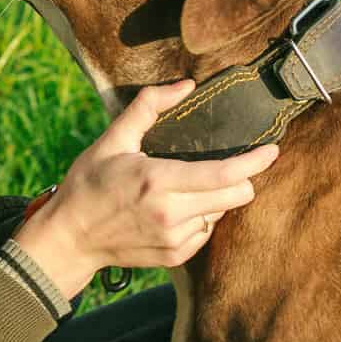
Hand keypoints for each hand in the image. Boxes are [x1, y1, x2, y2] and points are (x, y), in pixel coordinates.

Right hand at [12, 79, 279, 300]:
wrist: (68, 239)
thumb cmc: (88, 185)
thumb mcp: (112, 139)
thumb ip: (149, 107)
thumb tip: (185, 86)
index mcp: (158, 181)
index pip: (223, 175)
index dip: (254, 162)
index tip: (272, 150)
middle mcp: (171, 214)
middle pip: (236, 197)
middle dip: (240, 179)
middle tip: (226, 167)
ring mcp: (174, 239)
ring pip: (221, 214)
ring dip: (214, 199)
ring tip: (183, 190)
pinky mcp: (174, 256)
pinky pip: (205, 233)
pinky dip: (199, 218)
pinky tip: (172, 211)